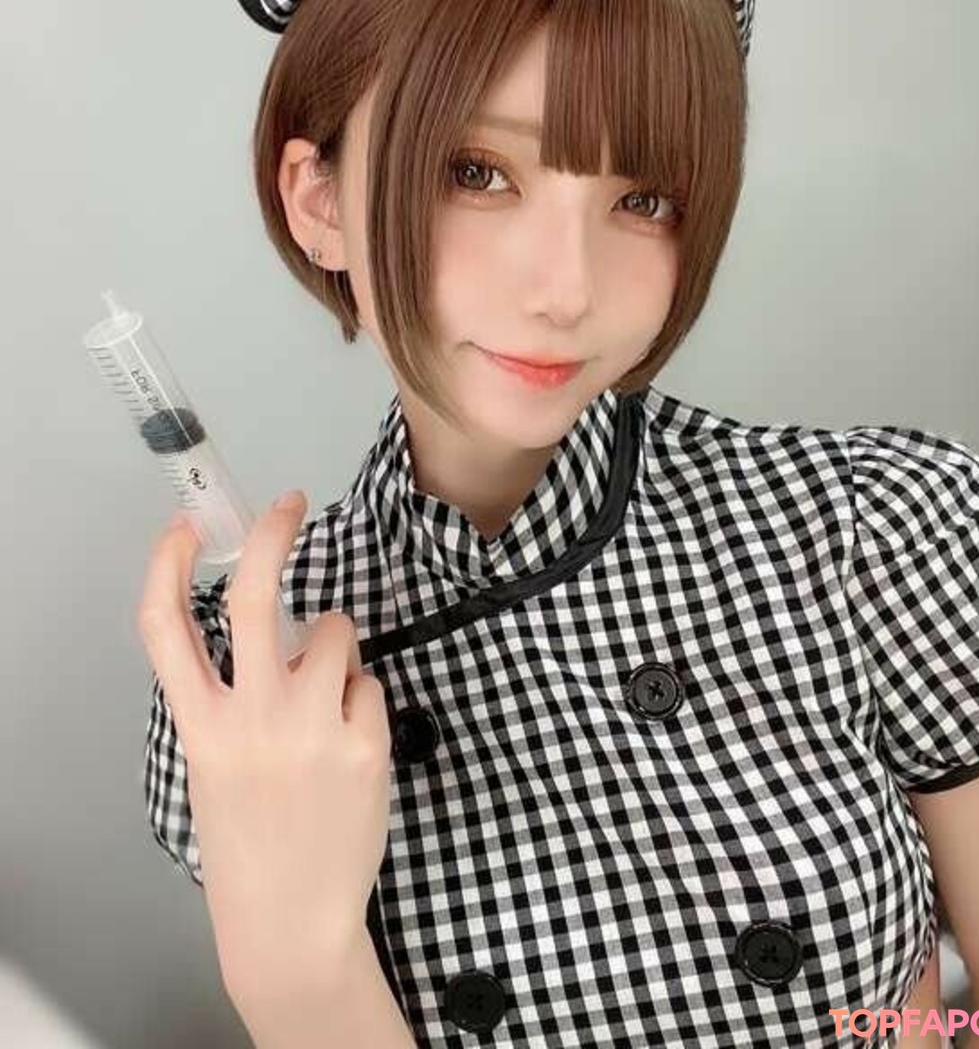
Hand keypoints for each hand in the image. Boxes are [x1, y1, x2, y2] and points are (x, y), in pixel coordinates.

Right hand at [136, 491, 392, 1006]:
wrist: (290, 918)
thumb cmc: (250, 836)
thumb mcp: (214, 765)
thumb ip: (232, 699)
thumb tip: (278, 631)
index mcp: (202, 727)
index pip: (165, 631)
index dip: (166, 568)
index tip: (182, 528)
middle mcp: (252, 720)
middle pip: (255, 600)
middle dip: (273, 536)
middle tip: (290, 503)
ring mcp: (311, 730)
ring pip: (336, 632)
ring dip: (337, 646)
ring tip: (330, 696)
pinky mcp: (364, 745)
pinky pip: (370, 684)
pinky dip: (363, 699)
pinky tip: (352, 744)